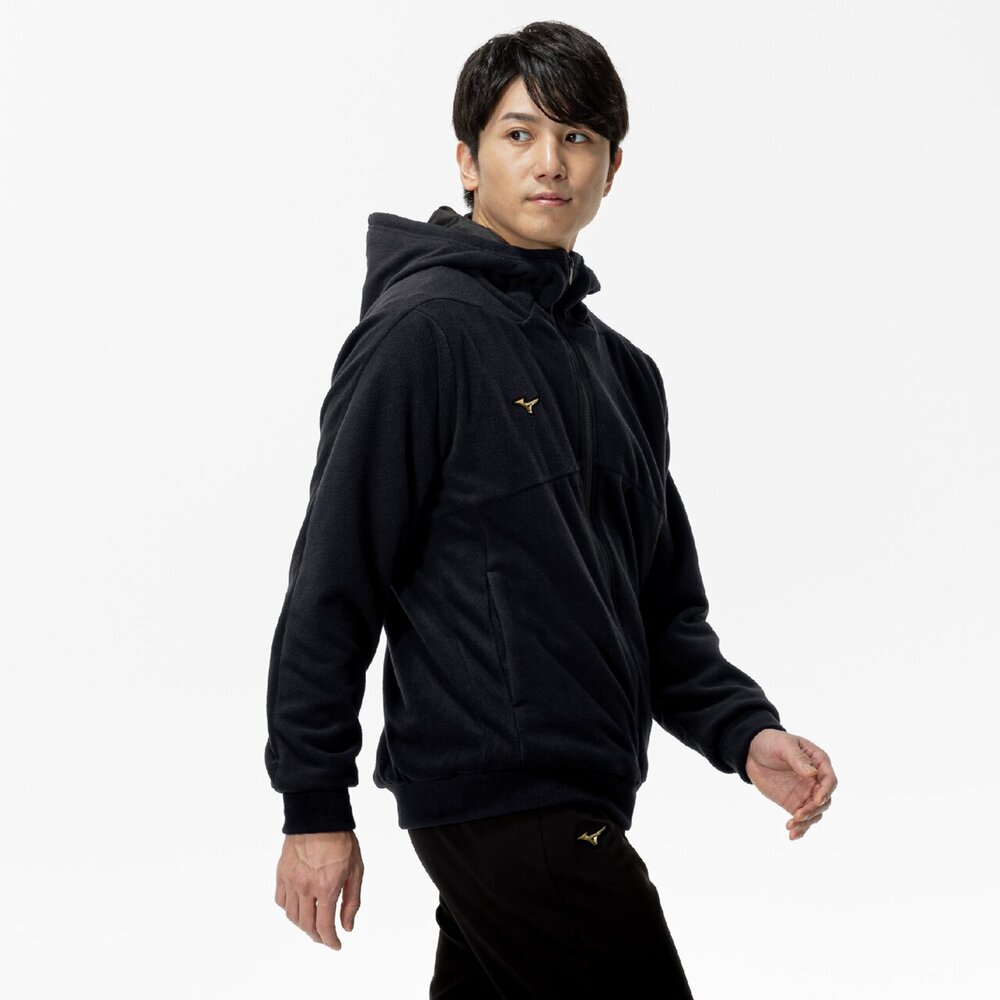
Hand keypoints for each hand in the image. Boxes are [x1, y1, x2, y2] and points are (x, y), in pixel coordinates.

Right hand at [275, 830, 363, 948]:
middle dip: (317, 937)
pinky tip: (298, 908)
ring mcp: (291, 880)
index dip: (330, 941)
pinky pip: (281, 900)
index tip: (336, 945)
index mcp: (326, 887)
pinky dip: (289, 910)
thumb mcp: (356, 870)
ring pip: (292, 916)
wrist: (319, 815)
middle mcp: (306, 887)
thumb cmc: (341, 840)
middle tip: (325, 938)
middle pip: (306, 925)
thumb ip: (352, 900)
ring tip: (313, 924)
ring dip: (302, 926)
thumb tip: (347, 926)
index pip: (324, 926)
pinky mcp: (281, 872)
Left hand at [745, 730, 836, 840]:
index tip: (816, 800)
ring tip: (792, 826)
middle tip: (798, 815)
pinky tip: (792, 835)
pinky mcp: (794, 803)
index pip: (829, 779)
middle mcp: (816, 780)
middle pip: (824, 800)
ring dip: (807, 822)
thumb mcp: (783, 745)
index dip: (826, 791)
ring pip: (815, 812)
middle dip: (813, 809)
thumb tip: (812, 772)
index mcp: (818, 762)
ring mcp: (806, 793)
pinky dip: (800, 828)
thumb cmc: (771, 742)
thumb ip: (798, 758)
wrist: (752, 751)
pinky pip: (802, 818)